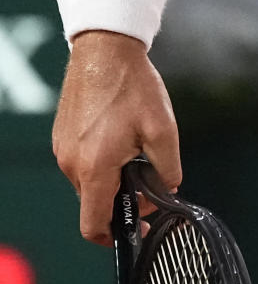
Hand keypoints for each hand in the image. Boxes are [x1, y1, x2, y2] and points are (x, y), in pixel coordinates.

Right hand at [52, 30, 180, 246]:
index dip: (115, 236)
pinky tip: (117, 134)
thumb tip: (169, 189)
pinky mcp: (61, 136)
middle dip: (121, 197)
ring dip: (111, 176)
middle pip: (95, 202)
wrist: (105, 47)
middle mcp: (71, 164)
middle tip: (147, 176)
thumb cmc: (132, 85)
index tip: (137, 229)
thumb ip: (167, 168)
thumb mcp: (163, 128)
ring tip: (133, 147)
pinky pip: (80, 161)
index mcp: (95, 168)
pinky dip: (99, 159)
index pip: (94, 225)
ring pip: (88, 181)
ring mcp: (63, 149)